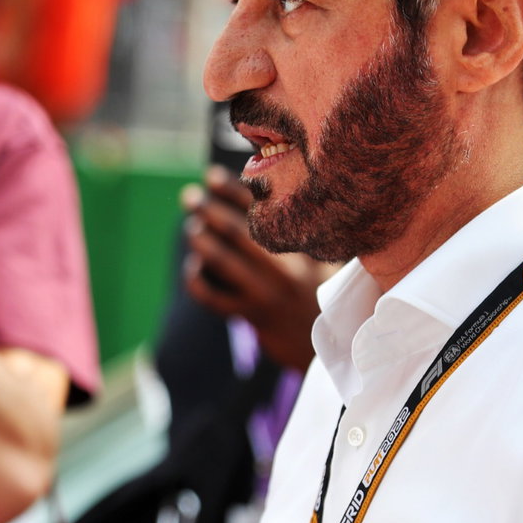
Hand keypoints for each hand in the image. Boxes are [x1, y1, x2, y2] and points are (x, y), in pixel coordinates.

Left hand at [180, 165, 339, 371]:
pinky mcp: (253, 317)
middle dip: (209, 209)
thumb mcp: (329, 261)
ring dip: (202, 241)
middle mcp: (286, 269)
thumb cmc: (324, 294)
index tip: (211, 175)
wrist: (332, 347)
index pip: (263, 210)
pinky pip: (215, 298)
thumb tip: (267, 192)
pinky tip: (194, 269)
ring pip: (223, 262)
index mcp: (305, 248)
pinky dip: (198, 281)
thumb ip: (310, 233)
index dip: (233, 190)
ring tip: (192, 229)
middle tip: (190, 197)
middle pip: (238, 232)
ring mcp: (268, 294)